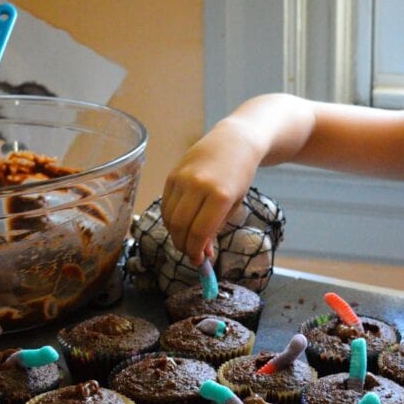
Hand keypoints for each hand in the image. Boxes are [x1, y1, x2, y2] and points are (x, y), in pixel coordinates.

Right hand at [161, 118, 264, 264]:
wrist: (234, 142)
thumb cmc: (239, 175)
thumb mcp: (234, 204)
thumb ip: (216, 228)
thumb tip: (202, 252)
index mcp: (220, 195)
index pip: (199, 232)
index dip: (195, 251)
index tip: (198, 262)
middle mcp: (198, 185)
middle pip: (180, 226)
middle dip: (184, 246)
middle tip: (190, 254)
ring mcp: (183, 178)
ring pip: (169, 217)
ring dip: (175, 235)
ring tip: (185, 241)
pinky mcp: (172, 174)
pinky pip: (165, 204)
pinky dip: (170, 219)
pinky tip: (179, 224)